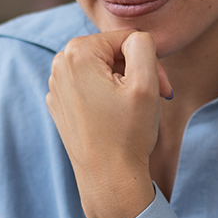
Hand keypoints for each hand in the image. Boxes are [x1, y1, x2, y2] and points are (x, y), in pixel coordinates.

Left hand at [45, 29, 173, 217]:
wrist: (108, 179)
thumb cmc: (128, 133)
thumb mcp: (146, 83)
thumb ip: (144, 45)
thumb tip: (135, 38)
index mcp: (77, 53)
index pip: (128, 40)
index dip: (151, 62)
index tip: (162, 90)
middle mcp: (59, 65)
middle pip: (112, 52)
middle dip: (136, 72)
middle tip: (153, 100)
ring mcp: (55, 86)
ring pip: (103, 70)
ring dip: (124, 85)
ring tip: (133, 111)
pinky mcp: (59, 105)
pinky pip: (90, 87)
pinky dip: (107, 98)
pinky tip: (115, 120)